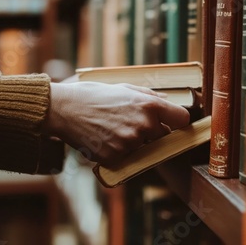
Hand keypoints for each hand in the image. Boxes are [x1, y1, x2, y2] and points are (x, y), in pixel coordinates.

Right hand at [42, 82, 189, 164]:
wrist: (64, 109)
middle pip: (163, 136)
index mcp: (149, 105)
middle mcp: (143, 125)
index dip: (176, 120)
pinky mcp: (116, 157)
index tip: (171, 122)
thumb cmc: (92, 95)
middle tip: (130, 123)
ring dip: (134, 142)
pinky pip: (126, 158)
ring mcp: (130, 144)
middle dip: (152, 132)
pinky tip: (104, 138)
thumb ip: (149, 96)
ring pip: (144, 148)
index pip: (182, 119)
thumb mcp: (123, 88)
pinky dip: (119, 151)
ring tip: (112, 129)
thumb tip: (168, 102)